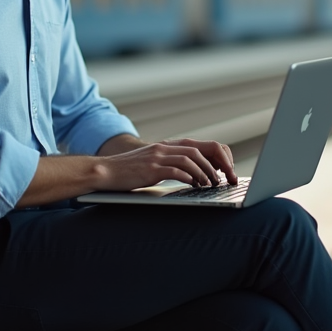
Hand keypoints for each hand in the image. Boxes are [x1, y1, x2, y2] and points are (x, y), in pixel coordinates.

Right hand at [93, 138, 236, 191]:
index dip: (217, 156)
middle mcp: (165, 147)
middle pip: (201, 149)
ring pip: (192, 159)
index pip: (201, 144)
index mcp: (167, 145)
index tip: (226, 170)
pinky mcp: (152, 168)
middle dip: (218, 164)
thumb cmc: (129, 171)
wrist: (105, 171)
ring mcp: (158, 156)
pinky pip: (177, 170)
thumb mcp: (153, 163)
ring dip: (206, 172)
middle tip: (226, 179)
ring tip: (211, 184)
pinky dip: (190, 177)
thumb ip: (171, 164)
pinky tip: (195, 186)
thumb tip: (195, 175)